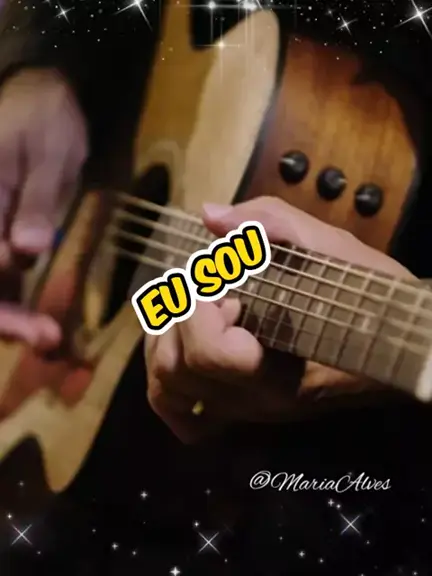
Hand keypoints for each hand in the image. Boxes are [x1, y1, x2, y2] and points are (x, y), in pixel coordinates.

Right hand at [0, 68, 87, 348]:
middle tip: (47, 342)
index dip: (1, 306)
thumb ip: (37, 202)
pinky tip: (41, 318)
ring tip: (49, 339)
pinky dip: (14, 298)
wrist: (40, 96)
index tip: (40, 331)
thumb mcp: (51, 155)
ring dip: (9, 314)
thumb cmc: (46, 117)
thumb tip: (27, 251)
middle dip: (4, 318)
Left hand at [145, 197, 413, 442]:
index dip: (198, 305)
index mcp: (281, 367)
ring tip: (193, 312)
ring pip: (167, 393)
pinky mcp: (242, 412)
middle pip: (175, 370)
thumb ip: (271, 225)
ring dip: (163, 341)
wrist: (396, 344)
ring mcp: (245, 411)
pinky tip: (185, 356)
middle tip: (210, 288)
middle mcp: (256, 400)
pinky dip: (169, 387)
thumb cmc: (372, 298)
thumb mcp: (334, 250)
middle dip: (178, 315)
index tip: (217, 275)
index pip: (211, 353)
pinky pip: (185, 420)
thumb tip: (210, 216)